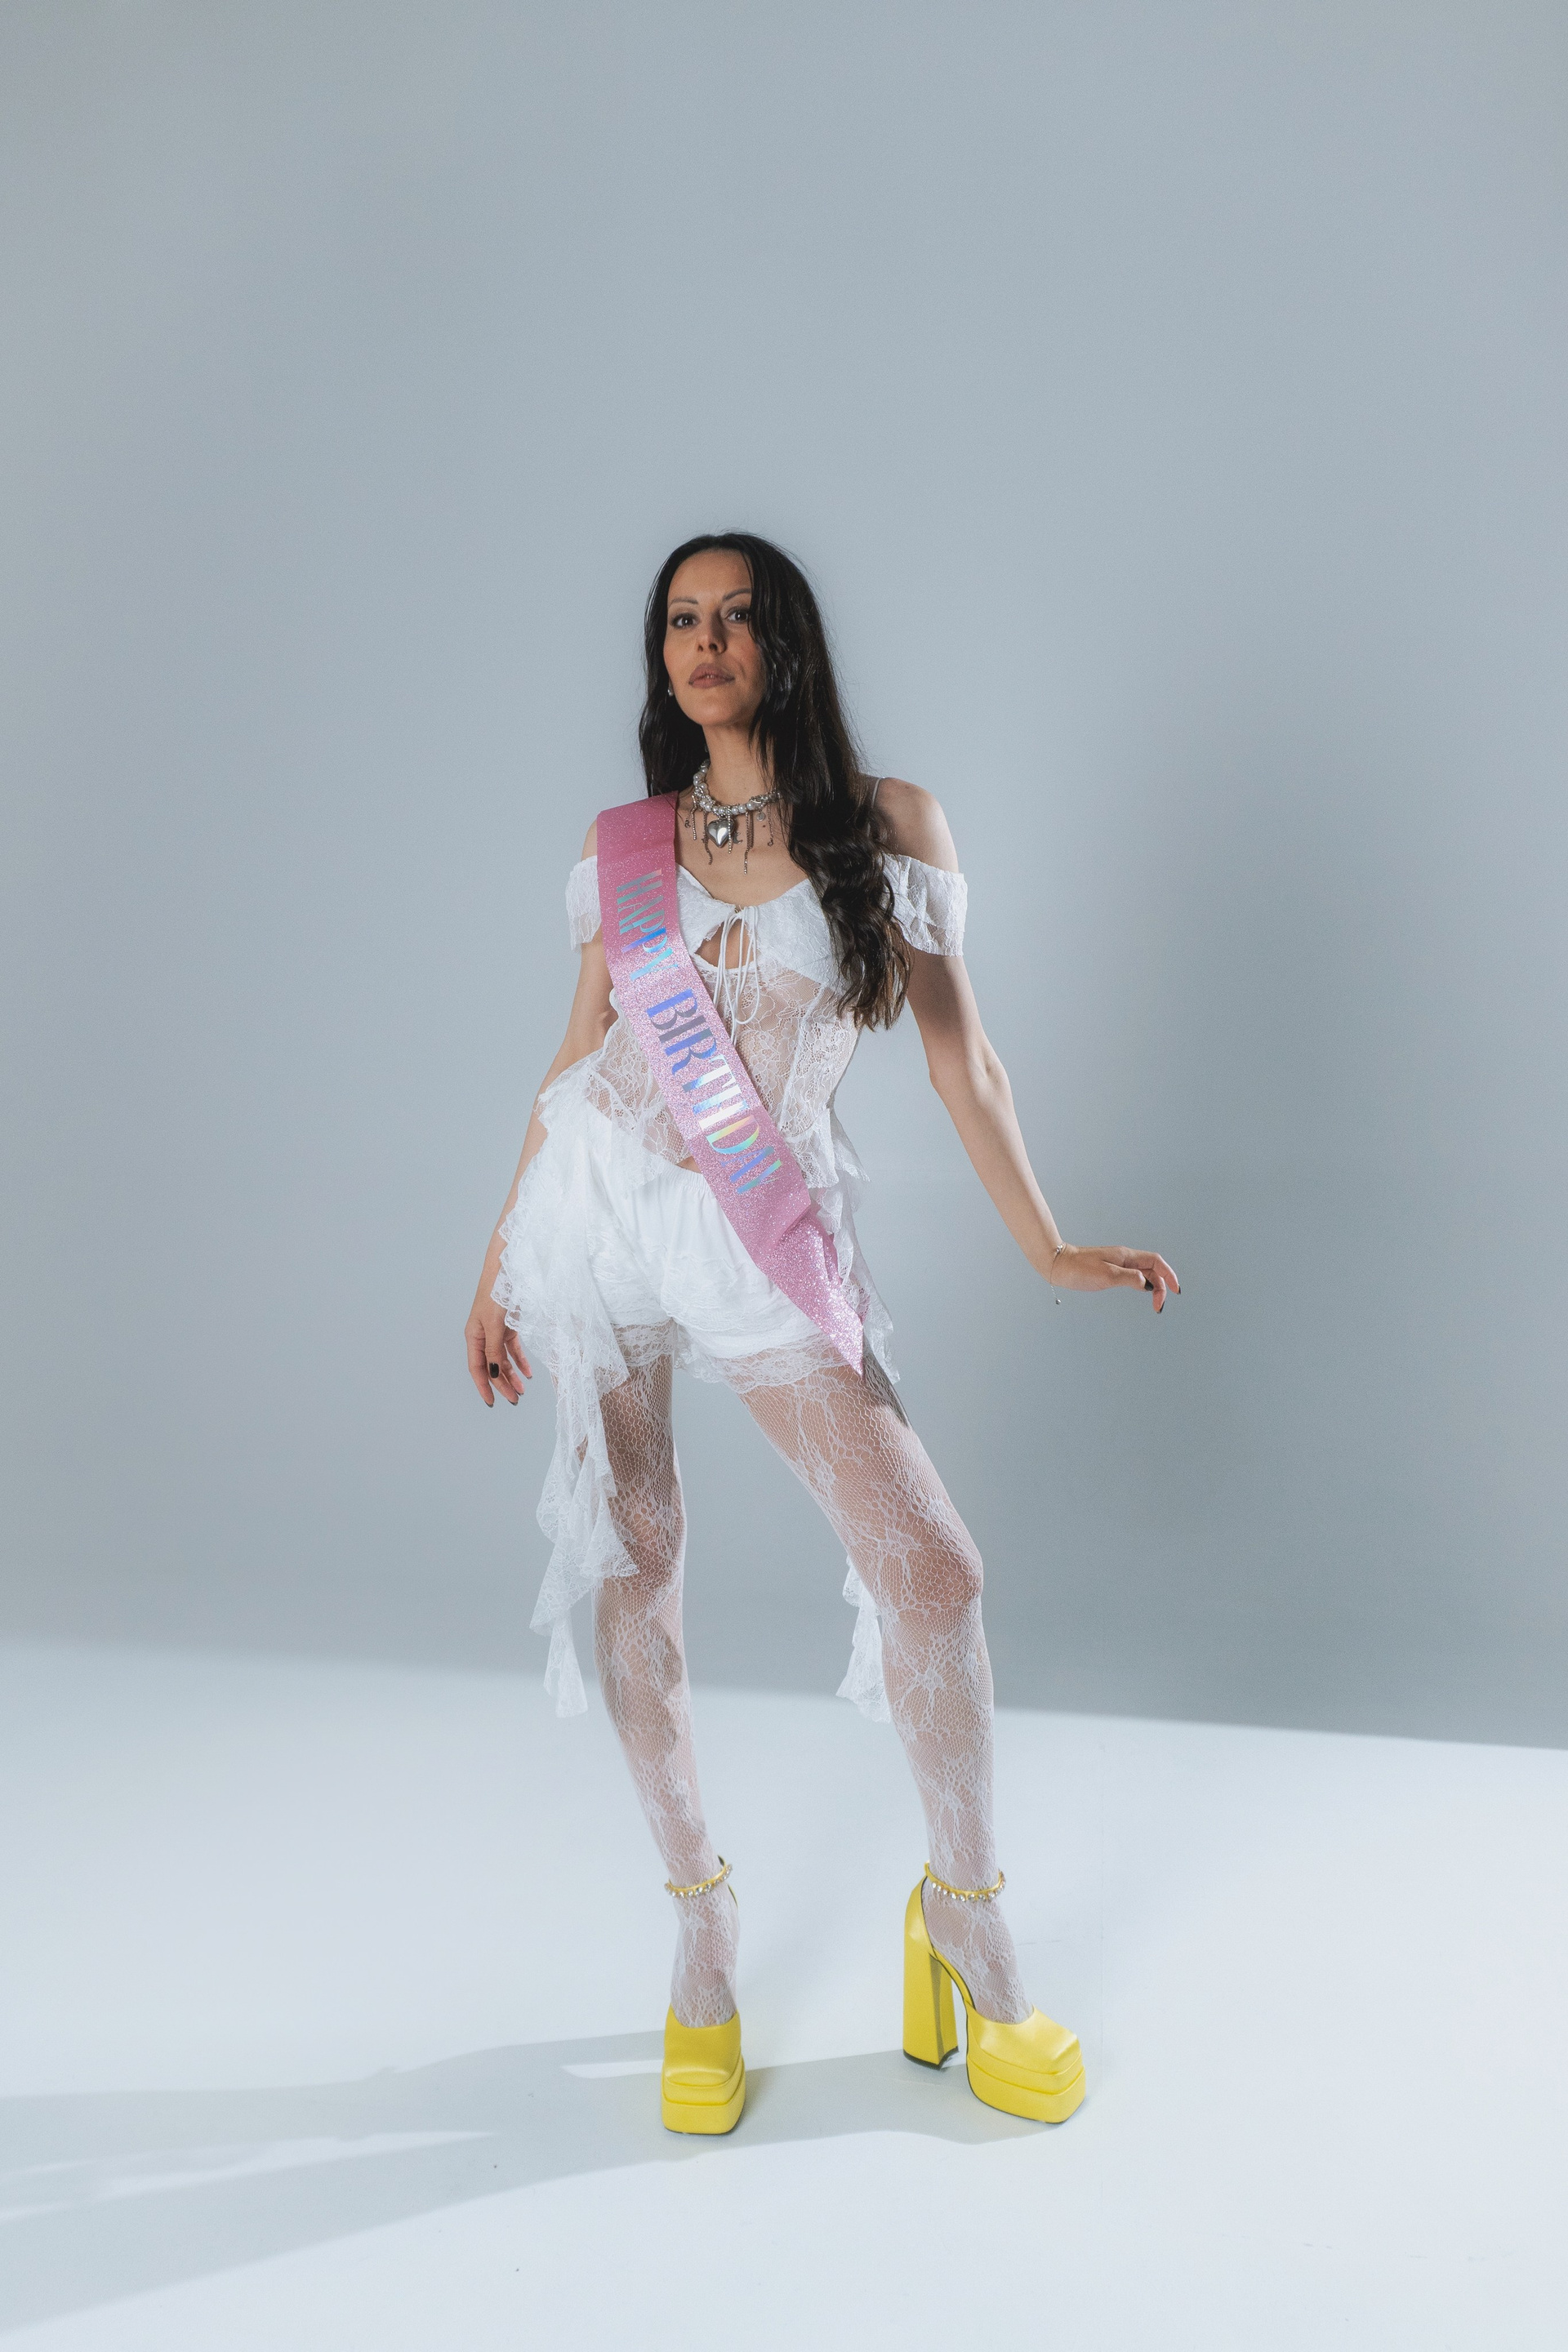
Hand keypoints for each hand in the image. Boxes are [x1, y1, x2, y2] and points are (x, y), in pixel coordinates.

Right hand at [465, 1280, 532, 1405]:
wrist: (507, 1269)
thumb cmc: (496, 1293)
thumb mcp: (494, 1325)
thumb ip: (494, 1350)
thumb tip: (494, 1373)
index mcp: (473, 1336)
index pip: (477, 1368)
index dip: (484, 1386)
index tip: (492, 1401)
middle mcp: (482, 1336)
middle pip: (491, 1366)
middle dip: (502, 1384)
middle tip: (514, 1399)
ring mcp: (495, 1331)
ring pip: (502, 1360)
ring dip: (512, 1375)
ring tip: (523, 1389)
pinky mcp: (508, 1326)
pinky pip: (512, 1349)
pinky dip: (520, 1360)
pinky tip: (528, 1371)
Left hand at [1048, 1245, 1179, 1312]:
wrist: (1057, 1263)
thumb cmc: (1078, 1268)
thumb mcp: (1106, 1276)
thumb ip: (1129, 1279)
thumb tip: (1148, 1284)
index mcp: (1126, 1256)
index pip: (1156, 1262)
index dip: (1169, 1275)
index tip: (1176, 1291)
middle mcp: (1124, 1257)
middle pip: (1152, 1269)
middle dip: (1161, 1286)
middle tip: (1158, 1307)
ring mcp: (1117, 1263)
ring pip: (1143, 1273)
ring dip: (1153, 1287)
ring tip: (1155, 1303)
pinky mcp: (1109, 1269)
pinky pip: (1133, 1275)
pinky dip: (1142, 1284)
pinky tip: (1141, 1291)